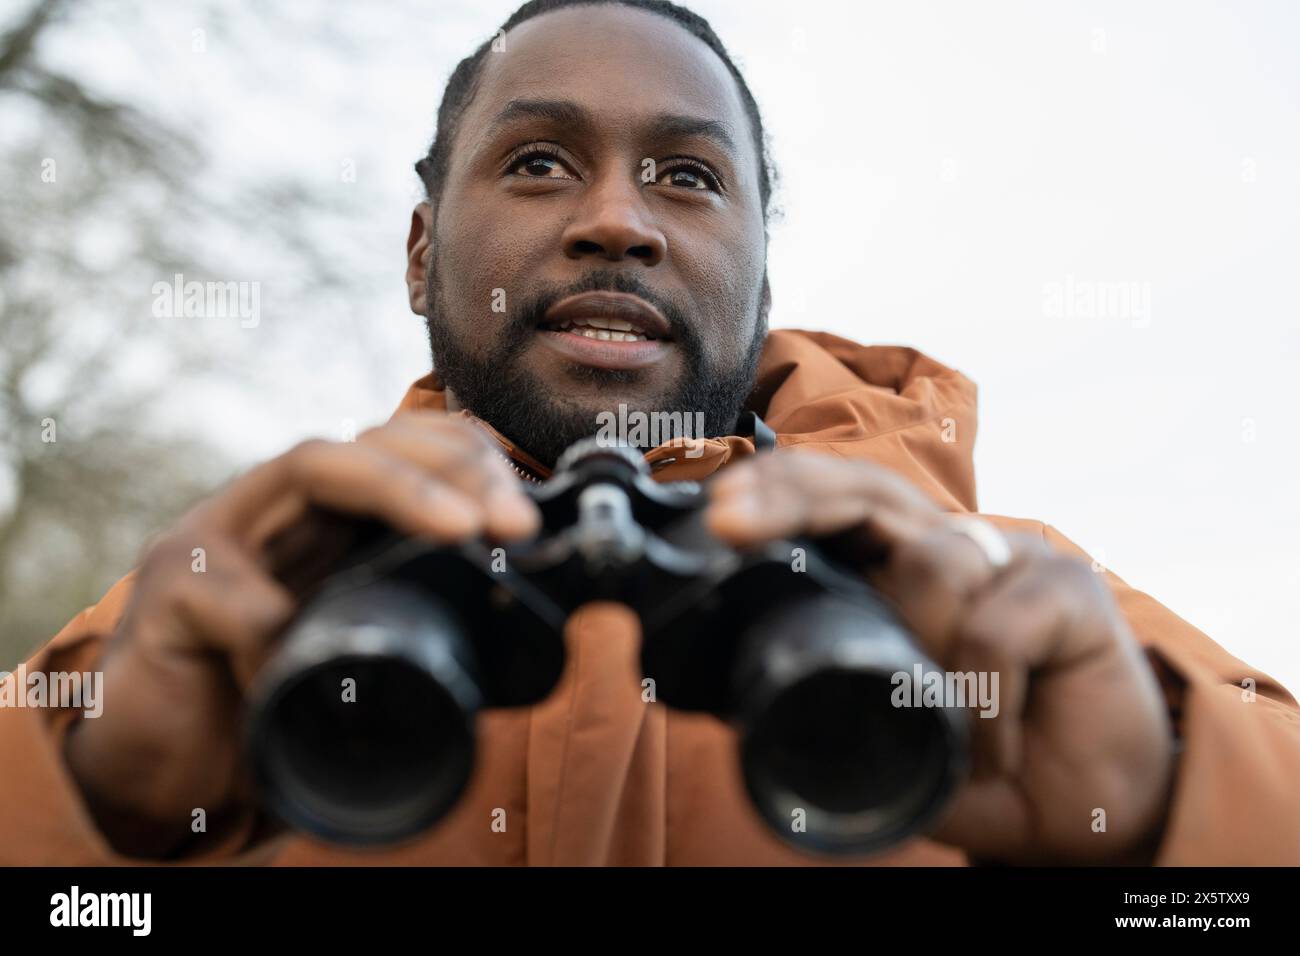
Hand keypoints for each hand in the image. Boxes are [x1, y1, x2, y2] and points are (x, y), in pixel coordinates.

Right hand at [64, 413, 538, 857]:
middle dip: (451, 466)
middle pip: (369, 442)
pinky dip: (269, 623)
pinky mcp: (165, 595)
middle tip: (511, 521)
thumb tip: (510, 649)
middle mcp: (276, 509)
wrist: (159, 766)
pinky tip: (301, 654)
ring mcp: (217, 538)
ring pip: (307, 466)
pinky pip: (220, 590)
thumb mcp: (353, 657)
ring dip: (395, 487)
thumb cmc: (267, 699)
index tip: (525, 519)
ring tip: (461, 530)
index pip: (407, 452)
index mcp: (327, 521)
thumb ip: (406, 630)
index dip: (471, 465)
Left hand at [705, 450, 1174, 863]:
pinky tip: (997, 747)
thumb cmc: (981, 764)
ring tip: (952, 728)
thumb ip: (838, 705)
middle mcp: (954, 546)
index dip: (778, 496)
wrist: (1089, 814)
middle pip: (867, 489)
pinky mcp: (1071, 588)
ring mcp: (1013, 558)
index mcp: (902, 568)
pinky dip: (985, 701)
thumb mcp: (890, 737)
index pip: (832, 506)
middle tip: (732, 521)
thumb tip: (741, 699)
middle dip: (793, 496)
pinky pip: (997, 628)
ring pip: (932, 566)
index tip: (718, 518)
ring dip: (923, 656)